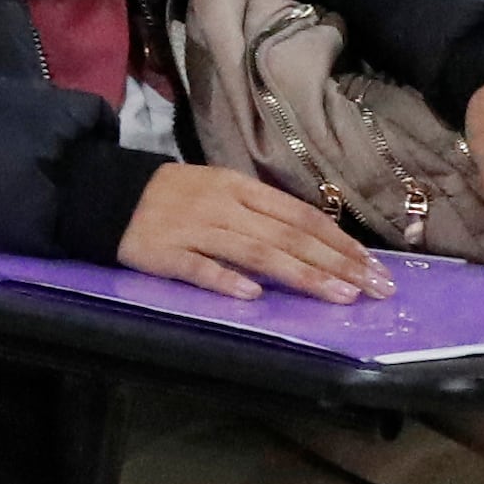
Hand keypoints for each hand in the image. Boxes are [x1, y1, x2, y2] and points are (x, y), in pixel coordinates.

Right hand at [118, 164, 387, 301]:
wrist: (110, 193)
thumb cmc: (177, 196)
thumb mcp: (224, 190)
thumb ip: (265, 214)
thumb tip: (317, 242)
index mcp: (240, 188)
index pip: (300, 215)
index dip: (339, 241)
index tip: (372, 266)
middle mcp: (223, 206)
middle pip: (288, 235)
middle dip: (336, 264)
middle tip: (373, 289)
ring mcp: (193, 229)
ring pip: (255, 252)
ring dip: (299, 274)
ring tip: (336, 296)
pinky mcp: (163, 252)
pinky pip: (198, 267)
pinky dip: (224, 280)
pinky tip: (252, 296)